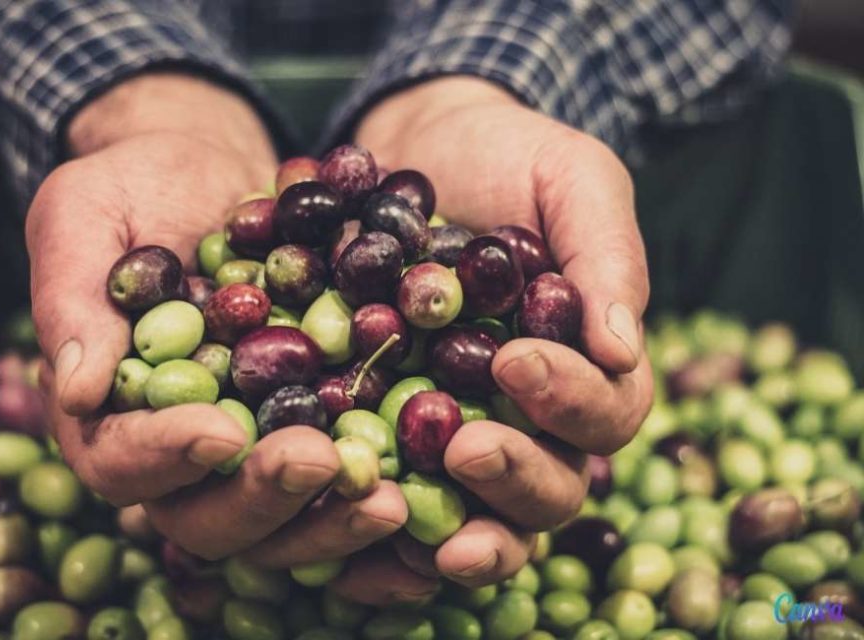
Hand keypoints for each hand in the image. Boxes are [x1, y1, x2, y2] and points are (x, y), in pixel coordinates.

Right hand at [28, 73, 404, 562]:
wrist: (217, 174)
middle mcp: (183, 454)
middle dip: (266, 498)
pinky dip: (379, 506)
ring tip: (388, 498)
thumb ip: (72, 298)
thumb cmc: (136, 187)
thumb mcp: (85, 216)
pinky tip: (430, 495)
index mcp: (113, 415)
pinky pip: (343, 488)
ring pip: (283, 525)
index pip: (122, 462)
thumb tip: (75, 389)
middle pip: (210, 518)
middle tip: (322, 461)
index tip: (221, 431)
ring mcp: (255, 452)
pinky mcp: (317, 433)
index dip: (168, 455)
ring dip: (333, 521)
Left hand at [338, 76, 653, 593]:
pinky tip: (349, 536)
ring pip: (480, 514)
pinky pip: (399, 499)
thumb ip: (607, 255)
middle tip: (466, 449)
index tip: (516, 360)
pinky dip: (381, 530)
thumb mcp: (572, 178)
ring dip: (455, 530)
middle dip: (515, 478)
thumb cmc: (510, 157)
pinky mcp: (390, 432)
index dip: (570, 401)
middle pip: (550, 488)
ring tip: (413, 525)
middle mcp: (532, 417)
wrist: (418, 147)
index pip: (605, 411)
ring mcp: (462, 431)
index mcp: (588, 366)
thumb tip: (621, 349)